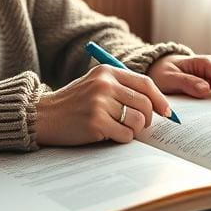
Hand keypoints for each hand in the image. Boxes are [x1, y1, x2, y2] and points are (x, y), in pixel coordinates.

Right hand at [35, 65, 172, 145]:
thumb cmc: (73, 103)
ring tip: (119, 129)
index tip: (167, 113)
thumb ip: (121, 88)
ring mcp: (99, 103)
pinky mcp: (95, 122)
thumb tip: (157, 105)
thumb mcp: (95, 84)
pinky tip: (108, 135)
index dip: (160, 100)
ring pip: (137, 121)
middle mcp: (104, 84)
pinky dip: (122, 139)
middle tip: (140, 126)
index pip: (145, 83)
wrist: (43, 115)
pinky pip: (125, 135)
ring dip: (134, 130)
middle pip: (145, 104)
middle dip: (148, 119)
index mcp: (107, 72)